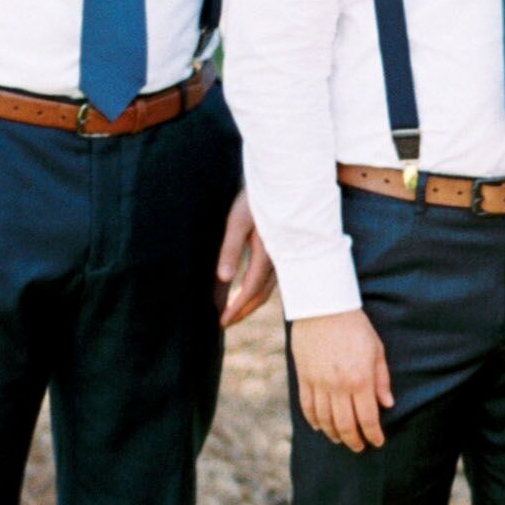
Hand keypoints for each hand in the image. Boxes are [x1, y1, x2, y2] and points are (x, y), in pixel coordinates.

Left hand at [215, 191, 277, 327]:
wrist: (281, 182)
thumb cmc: (255, 199)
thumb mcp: (237, 221)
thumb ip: (230, 250)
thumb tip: (222, 278)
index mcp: (268, 254)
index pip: (249, 290)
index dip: (235, 308)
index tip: (220, 321)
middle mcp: (279, 260)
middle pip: (260, 295)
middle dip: (242, 311)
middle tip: (223, 323)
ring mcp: (283, 257)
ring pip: (266, 288)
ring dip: (248, 303)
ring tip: (230, 311)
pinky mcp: (282, 251)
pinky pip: (269, 278)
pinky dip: (255, 289)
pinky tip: (244, 289)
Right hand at [290, 308, 392, 451]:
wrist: (323, 307)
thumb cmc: (355, 327)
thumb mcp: (377, 350)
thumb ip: (382, 380)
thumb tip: (387, 405)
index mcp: (360, 379)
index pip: (368, 418)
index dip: (373, 435)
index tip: (377, 442)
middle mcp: (338, 386)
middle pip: (345, 425)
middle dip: (354, 441)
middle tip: (359, 447)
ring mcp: (318, 383)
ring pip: (324, 420)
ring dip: (333, 434)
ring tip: (341, 439)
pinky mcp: (304, 377)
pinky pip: (307, 407)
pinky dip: (313, 421)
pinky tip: (320, 427)